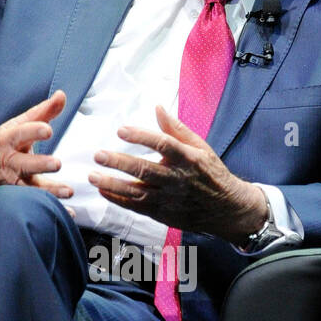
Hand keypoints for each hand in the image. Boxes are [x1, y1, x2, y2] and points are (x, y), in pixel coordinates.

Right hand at [0, 90, 74, 210]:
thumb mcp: (15, 126)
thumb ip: (41, 113)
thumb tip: (62, 95)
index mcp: (7, 140)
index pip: (19, 133)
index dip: (33, 131)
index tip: (48, 129)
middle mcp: (8, 161)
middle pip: (23, 163)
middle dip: (40, 164)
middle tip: (57, 163)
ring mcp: (10, 182)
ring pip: (28, 188)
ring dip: (49, 191)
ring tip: (67, 192)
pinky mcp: (15, 199)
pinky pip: (33, 205)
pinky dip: (49, 210)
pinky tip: (68, 214)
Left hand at [88, 105, 266, 242]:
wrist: (226, 209)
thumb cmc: (211, 174)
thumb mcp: (200, 147)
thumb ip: (176, 128)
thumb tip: (158, 107)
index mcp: (188, 159)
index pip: (163, 145)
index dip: (141, 137)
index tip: (121, 130)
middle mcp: (177, 180)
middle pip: (145, 171)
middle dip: (119, 163)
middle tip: (99, 155)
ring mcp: (169, 199)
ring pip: (137, 193)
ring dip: (113, 184)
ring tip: (93, 176)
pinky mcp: (163, 214)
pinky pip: (137, 207)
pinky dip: (118, 200)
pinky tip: (103, 190)